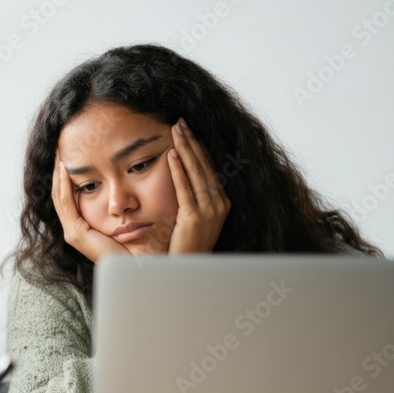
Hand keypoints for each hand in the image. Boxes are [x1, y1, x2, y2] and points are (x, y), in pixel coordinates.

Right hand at [52, 151, 130, 263]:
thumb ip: (120, 209)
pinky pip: (67, 203)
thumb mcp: (125, 222)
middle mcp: (73, 230)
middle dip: (59, 172)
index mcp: (81, 228)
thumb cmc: (136, 246)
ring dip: (58, 175)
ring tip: (59, 155)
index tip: (68, 157)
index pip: (68, 198)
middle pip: (59, 195)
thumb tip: (124, 191)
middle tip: (58, 150)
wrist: (136, 268)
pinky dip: (64, 185)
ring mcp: (72, 233)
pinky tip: (65, 169)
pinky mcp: (76, 234)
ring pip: (59, 197)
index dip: (66, 178)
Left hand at [166, 118, 230, 253]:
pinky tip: (172, 155)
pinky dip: (178, 170)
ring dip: (186, 149)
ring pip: (196, 173)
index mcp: (221, 202)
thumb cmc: (188, 245)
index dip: (198, 148)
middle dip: (192, 142)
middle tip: (180, 122)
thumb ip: (193, 199)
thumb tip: (183, 179)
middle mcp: (219, 204)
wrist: (189, 269)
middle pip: (203, 166)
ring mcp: (209, 211)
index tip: (188, 131)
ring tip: (176, 131)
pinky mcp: (194, 217)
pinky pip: (185, 188)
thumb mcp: (194, 218)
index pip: (209, 168)